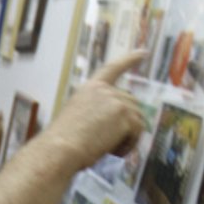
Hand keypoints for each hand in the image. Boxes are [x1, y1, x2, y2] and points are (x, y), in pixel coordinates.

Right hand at [49, 51, 147, 166]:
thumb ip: (96, 112)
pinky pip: (138, 132)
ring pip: (137, 119)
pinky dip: (129, 145)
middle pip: (132, 103)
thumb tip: (118, 123)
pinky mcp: (124, 115)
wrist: (60, 149)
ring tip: (109, 149)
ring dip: (127, 136)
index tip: (143, 52)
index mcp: (90, 88)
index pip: (113, 69)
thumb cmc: (63, 142)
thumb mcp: (77, 117)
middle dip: (128, 124)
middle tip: (111, 143)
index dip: (130, 59)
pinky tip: (113, 151)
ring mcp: (116, 101)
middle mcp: (104, 90)